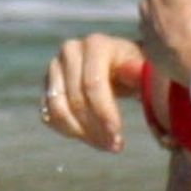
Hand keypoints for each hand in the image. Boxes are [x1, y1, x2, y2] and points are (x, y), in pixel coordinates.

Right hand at [41, 34, 143, 152]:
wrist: (121, 66)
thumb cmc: (136, 69)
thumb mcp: (143, 69)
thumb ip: (140, 71)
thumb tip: (132, 71)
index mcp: (96, 45)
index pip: (93, 84)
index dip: (104, 114)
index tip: (118, 138)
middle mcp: (71, 51)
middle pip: (75, 100)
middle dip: (95, 129)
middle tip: (115, 146)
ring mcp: (55, 67)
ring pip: (58, 109)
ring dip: (81, 133)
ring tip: (104, 144)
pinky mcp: (47, 85)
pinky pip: (49, 115)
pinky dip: (68, 131)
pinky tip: (91, 137)